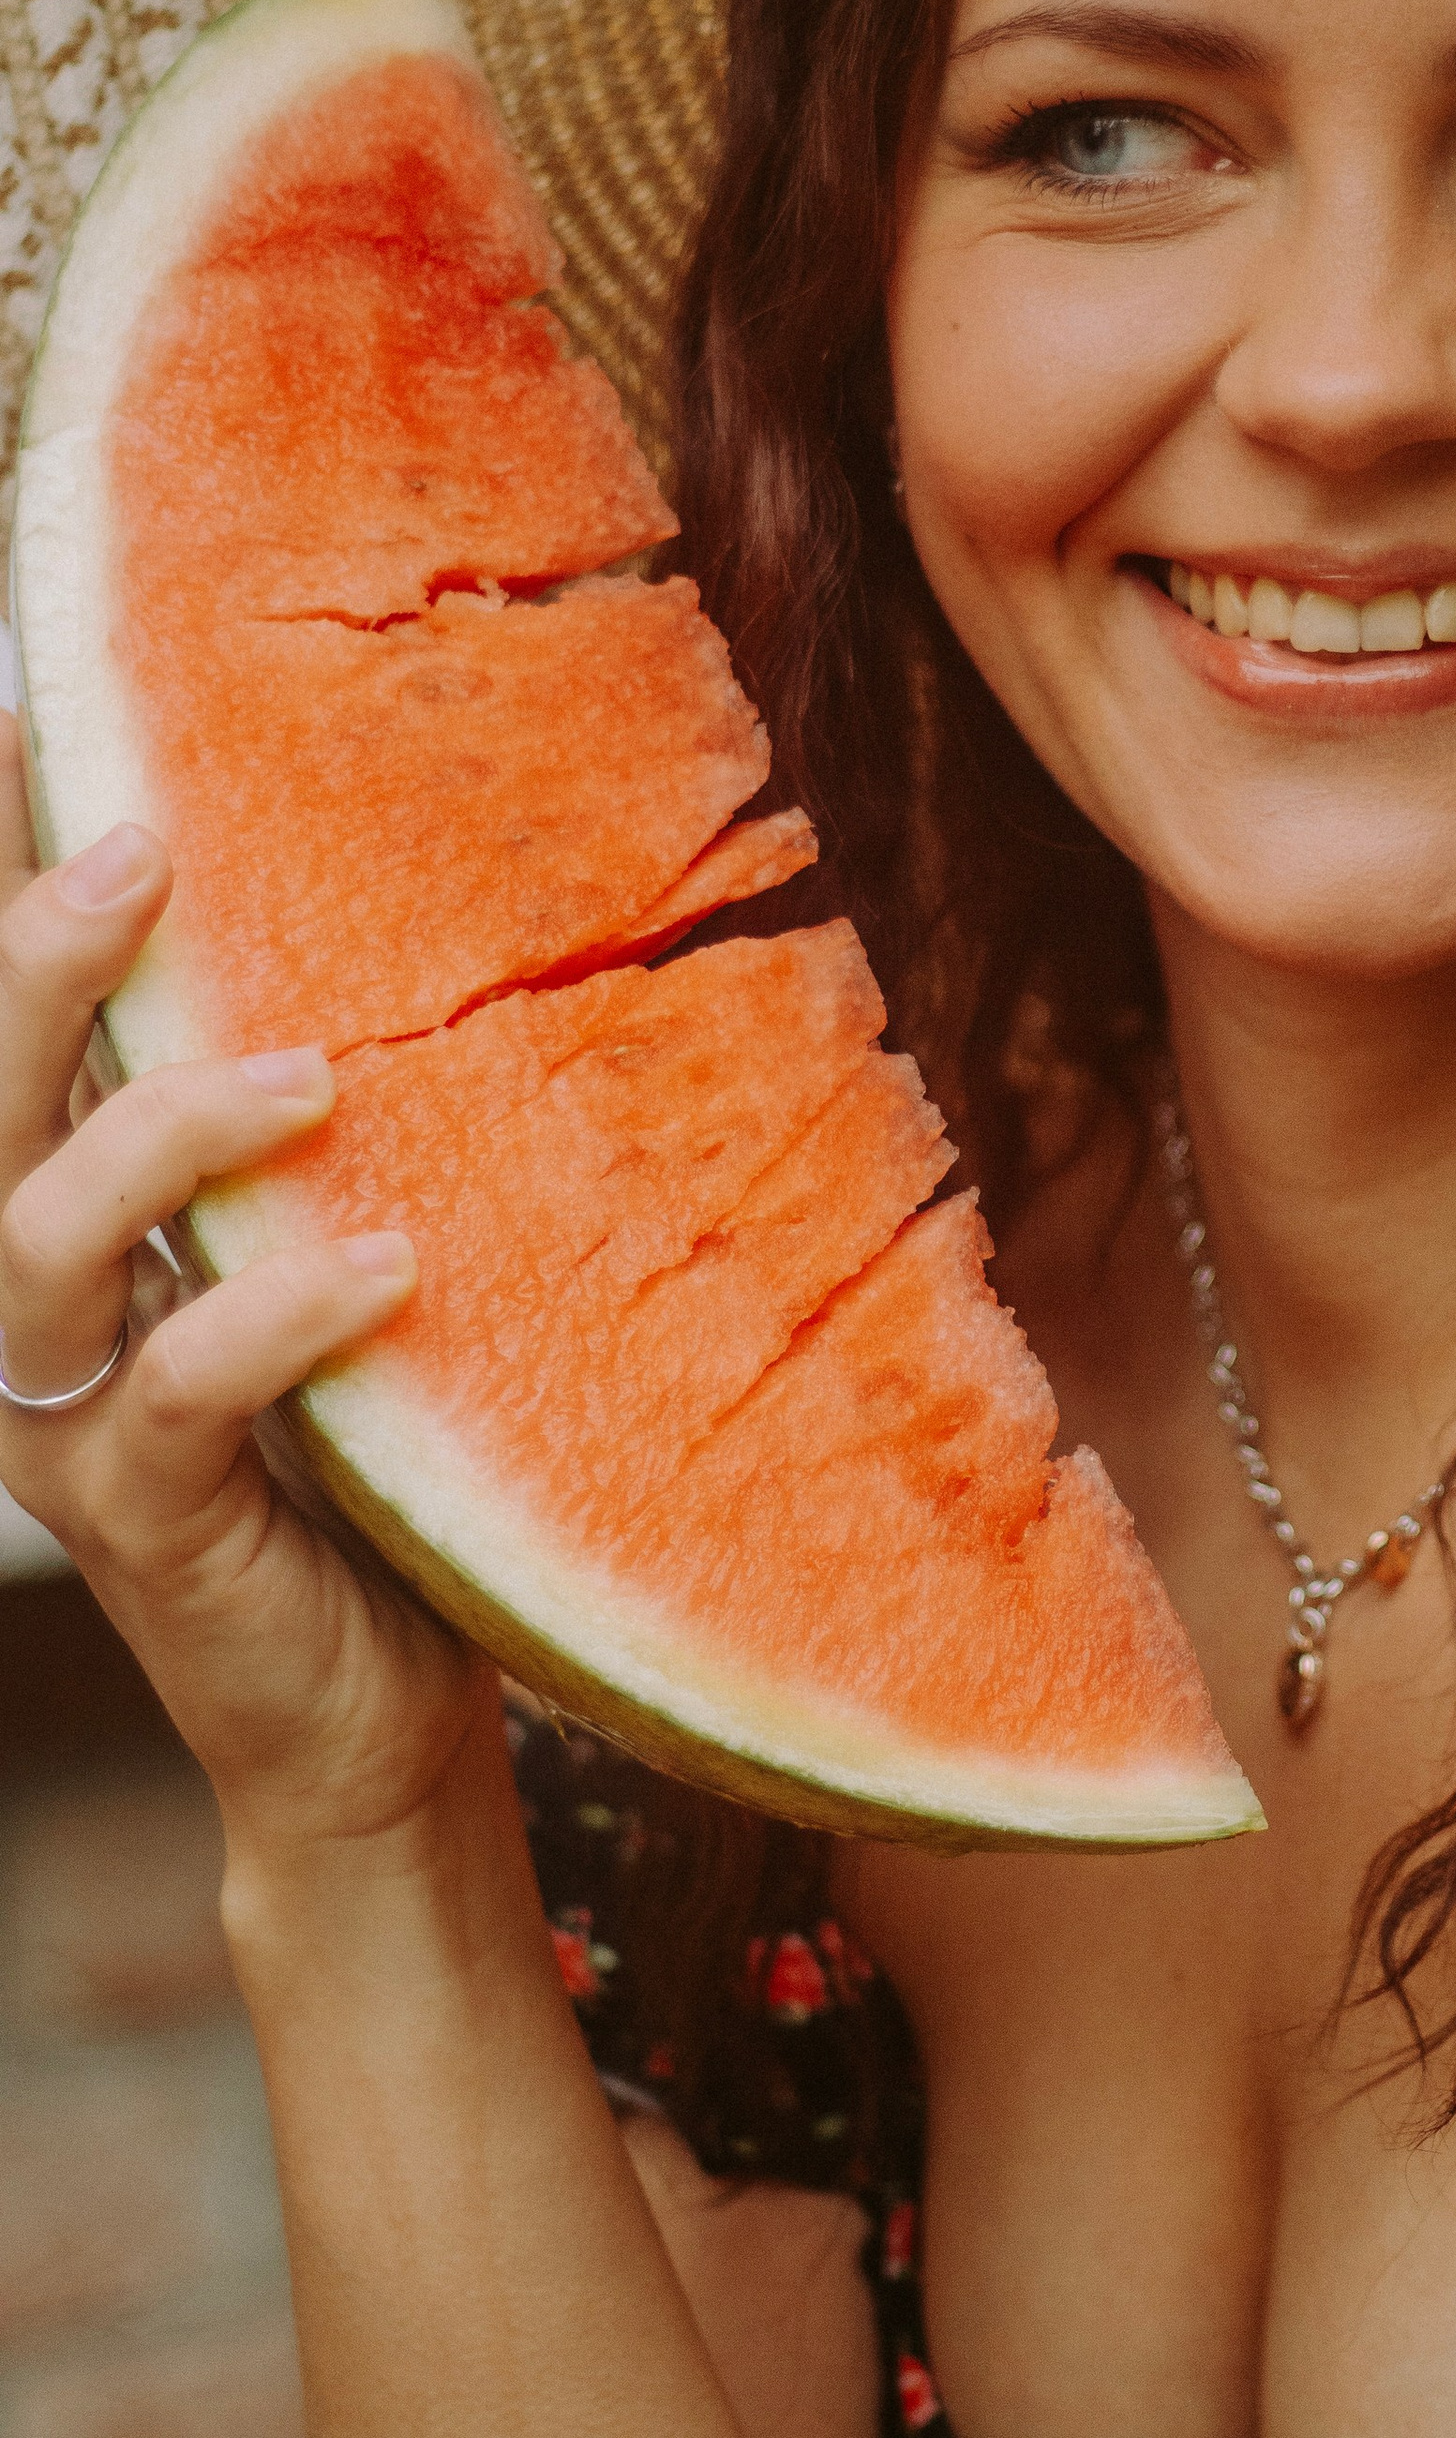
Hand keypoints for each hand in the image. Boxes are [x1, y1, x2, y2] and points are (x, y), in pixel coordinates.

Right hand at [0, 716, 490, 1853]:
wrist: (383, 1706)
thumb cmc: (376, 1450)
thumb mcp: (341, 1247)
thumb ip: (331, 1125)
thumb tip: (431, 933)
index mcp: (67, 1222)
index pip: (10, 1039)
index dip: (4, 894)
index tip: (41, 731)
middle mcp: (30, 1311)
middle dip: (32, 972)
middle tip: (134, 848)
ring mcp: (67, 1425)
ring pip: (31, 1247)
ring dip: (157, 1139)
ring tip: (308, 1075)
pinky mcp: (146, 1529)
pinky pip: (171, 1400)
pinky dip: (267, 1318)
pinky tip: (379, 1264)